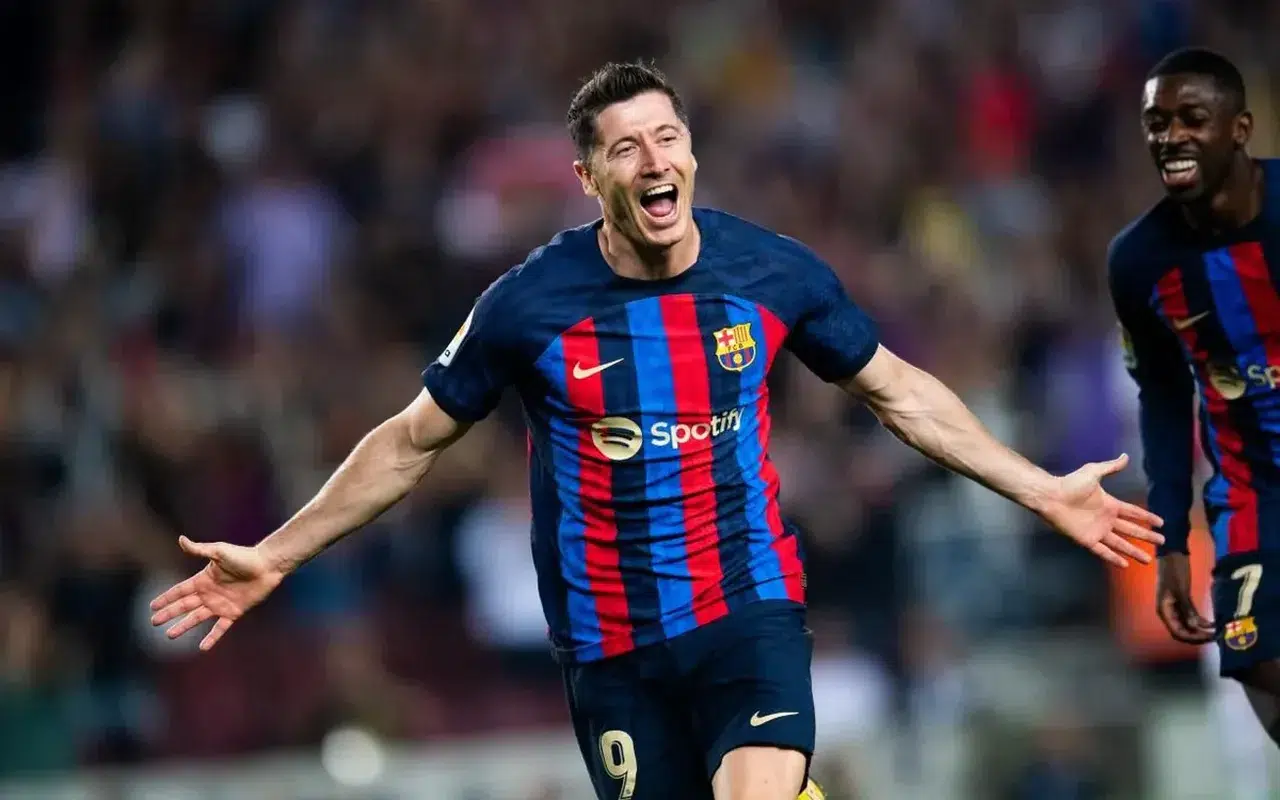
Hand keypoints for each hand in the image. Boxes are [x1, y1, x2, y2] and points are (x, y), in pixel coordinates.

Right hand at [149, 536, 285, 650]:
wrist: (267, 566)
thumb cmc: (244, 556)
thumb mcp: (219, 552)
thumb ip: (200, 550)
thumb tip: (181, 540)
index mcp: (203, 580)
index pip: (179, 591)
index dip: (166, 598)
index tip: (152, 606)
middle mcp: (209, 593)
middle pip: (184, 606)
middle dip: (169, 613)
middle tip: (154, 622)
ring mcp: (221, 604)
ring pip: (197, 618)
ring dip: (183, 626)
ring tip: (170, 635)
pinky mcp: (234, 612)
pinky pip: (220, 628)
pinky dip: (212, 638)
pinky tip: (202, 648)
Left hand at [1036, 454, 1165, 567]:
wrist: (1051, 496)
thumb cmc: (1070, 484)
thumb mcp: (1093, 472)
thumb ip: (1110, 467)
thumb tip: (1125, 457)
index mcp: (1110, 504)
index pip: (1133, 513)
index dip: (1146, 517)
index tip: (1161, 523)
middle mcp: (1106, 519)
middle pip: (1131, 530)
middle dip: (1147, 536)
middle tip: (1162, 542)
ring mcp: (1097, 531)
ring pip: (1121, 544)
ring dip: (1134, 551)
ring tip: (1149, 559)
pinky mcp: (1087, 540)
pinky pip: (1103, 551)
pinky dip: (1113, 558)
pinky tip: (1125, 564)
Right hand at [1155, 552, 1215, 643]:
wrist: (1172, 554)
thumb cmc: (1174, 570)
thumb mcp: (1181, 590)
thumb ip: (1187, 609)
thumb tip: (1195, 627)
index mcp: (1164, 610)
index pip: (1177, 632)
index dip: (1193, 638)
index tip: (1209, 638)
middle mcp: (1169, 611)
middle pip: (1183, 630)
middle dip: (1198, 635)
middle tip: (1216, 636)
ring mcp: (1176, 606)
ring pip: (1188, 624)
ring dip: (1201, 629)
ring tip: (1217, 631)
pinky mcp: (1182, 600)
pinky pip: (1192, 615)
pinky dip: (1201, 620)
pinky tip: (1213, 622)